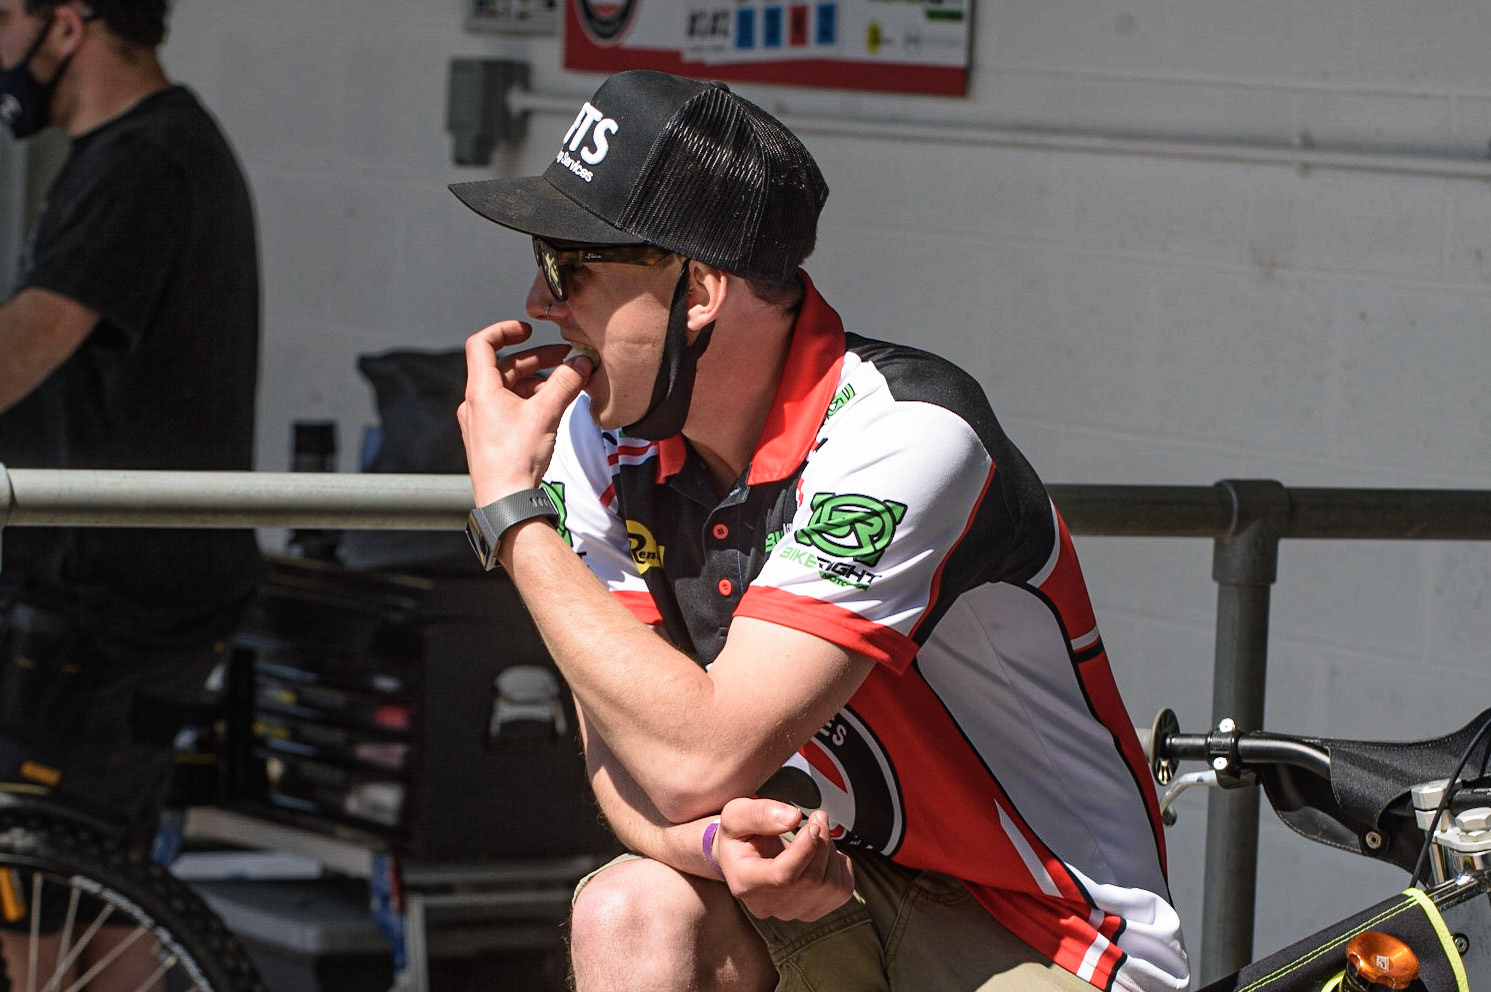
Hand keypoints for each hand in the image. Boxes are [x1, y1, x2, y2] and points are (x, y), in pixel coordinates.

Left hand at [456, 320, 593, 506]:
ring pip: (510, 389)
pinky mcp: (491, 438)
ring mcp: (482, 422)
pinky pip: (511, 408)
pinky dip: (531, 400)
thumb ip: (565, 383)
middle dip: (537, 360)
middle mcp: (476, 403)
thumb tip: (582, 362)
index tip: (528, 330)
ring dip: (537, 381)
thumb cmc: (516, 460)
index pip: (482, 343)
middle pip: (504, 367)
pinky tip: (554, 406)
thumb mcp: (546, 414)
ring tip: (566, 384)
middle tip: (566, 358)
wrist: (506, 503)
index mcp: (481, 391)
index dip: (504, 330)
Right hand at [715, 798, 853, 922]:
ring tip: (819, 832)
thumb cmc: (738, 835)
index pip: (782, 877)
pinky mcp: (812, 911)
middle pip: (810, 880)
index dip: (805, 850)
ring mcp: (791, 912)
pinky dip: (841, 867)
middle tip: (818, 817)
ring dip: (832, 852)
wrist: (742, 858)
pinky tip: (825, 853)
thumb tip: (793, 818)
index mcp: (745, 882)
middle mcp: (768, 905)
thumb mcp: (736, 815)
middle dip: (822, 843)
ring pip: (830, 886)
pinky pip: (842, 891)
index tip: (812, 824)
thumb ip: (759, 814)